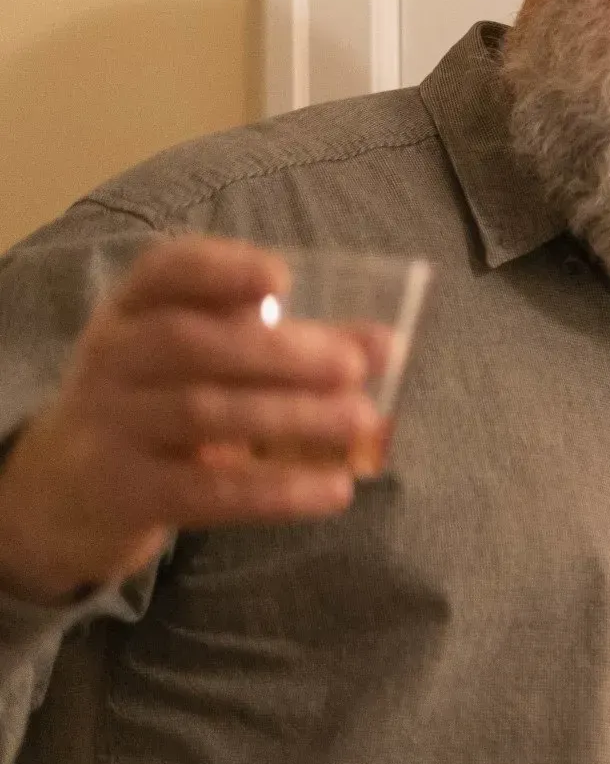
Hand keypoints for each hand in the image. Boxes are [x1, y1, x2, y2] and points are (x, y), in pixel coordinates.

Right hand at [0, 236, 381, 604]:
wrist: (68, 490)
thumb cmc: (162, 403)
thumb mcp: (209, 363)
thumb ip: (296, 345)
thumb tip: (387, 343)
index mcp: (135, 309)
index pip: (165, 272)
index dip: (222, 270)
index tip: (281, 277)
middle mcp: (112, 357)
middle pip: (189, 343)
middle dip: (278, 353)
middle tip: (353, 367)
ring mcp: (111, 425)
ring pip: (202, 414)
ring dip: (291, 416)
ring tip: (361, 421)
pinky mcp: (125, 493)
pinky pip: (204, 490)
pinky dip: (275, 491)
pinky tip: (333, 490)